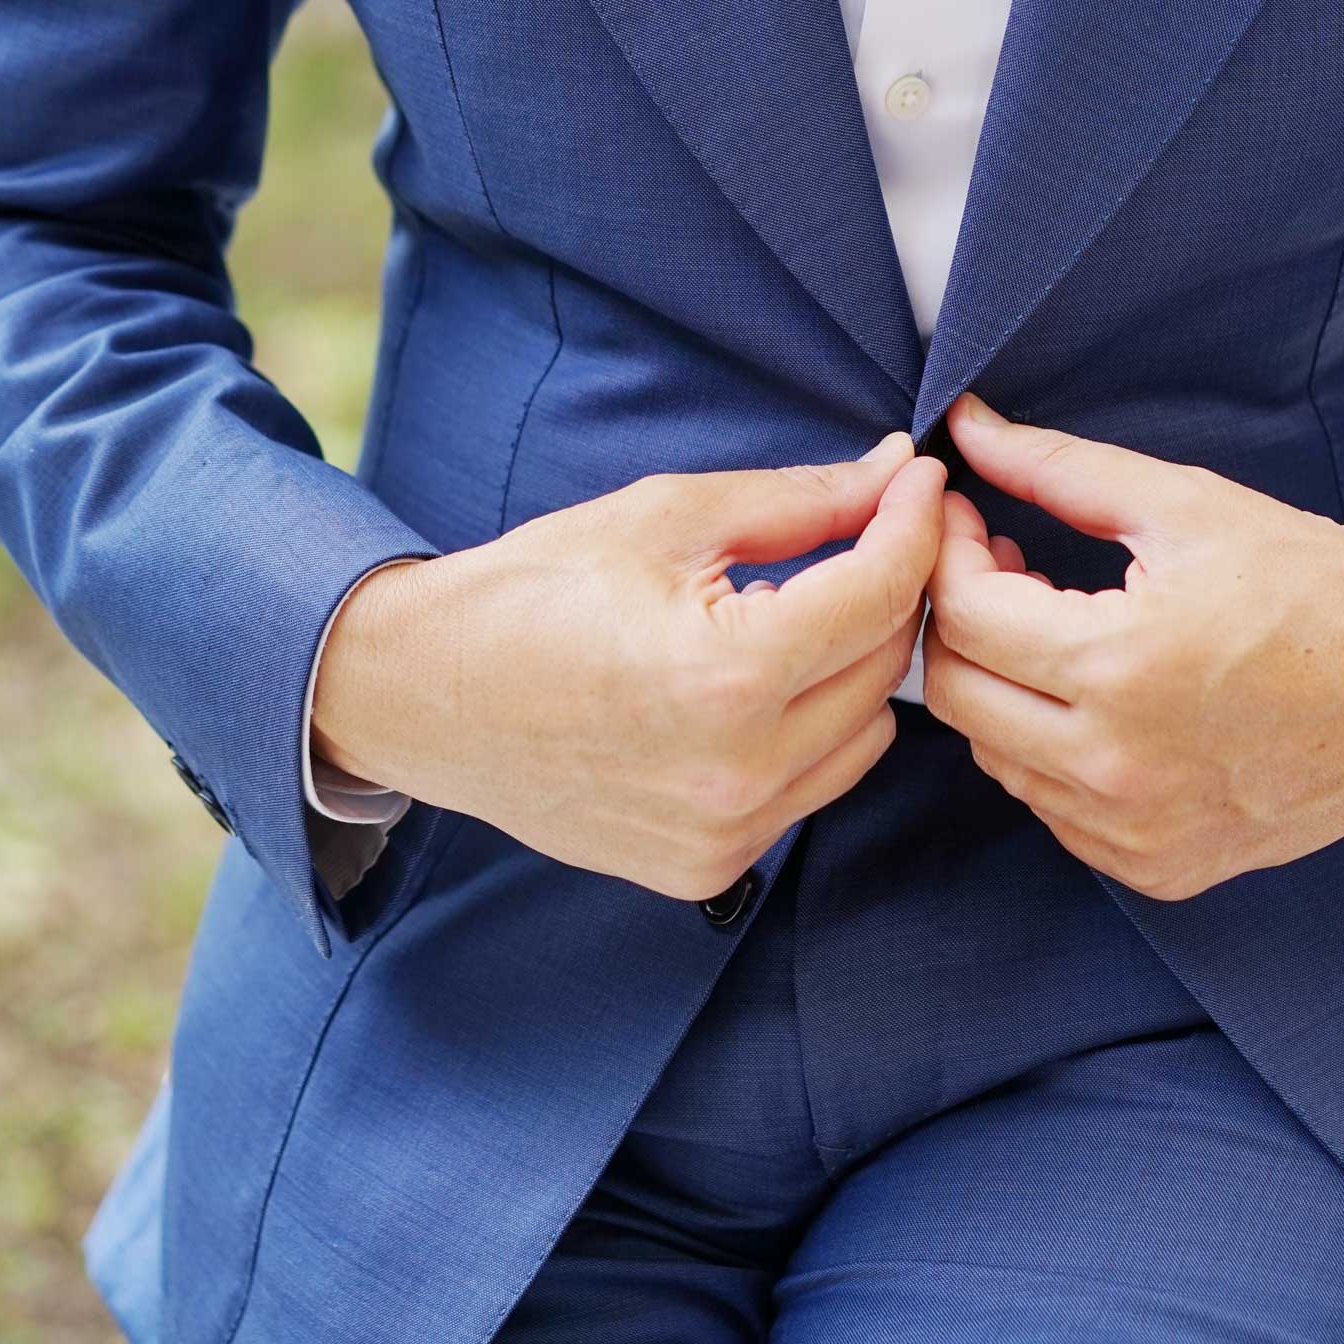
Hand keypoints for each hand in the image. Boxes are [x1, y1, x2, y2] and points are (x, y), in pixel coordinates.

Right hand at [311, 432, 944, 898]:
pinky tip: (760, 683)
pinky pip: (811, 788)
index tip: (920, 480)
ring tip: (809, 606)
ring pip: (865, 736)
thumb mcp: (666, 517)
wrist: (423, 695)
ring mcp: (725, 834)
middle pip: (885, 667)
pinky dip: (810, 729)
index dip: (913, 524)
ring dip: (855, 666)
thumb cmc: (533, 590)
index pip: (878, 594)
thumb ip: (799, 502)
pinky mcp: (709, 869)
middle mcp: (738, 773)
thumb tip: (894, 474)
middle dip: (891, 588)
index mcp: (728, 677)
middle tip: (877, 528)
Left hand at [921, 396, 1343, 898]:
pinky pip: (1054, 809)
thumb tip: (968, 427)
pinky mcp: (1158, 868)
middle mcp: (1115, 768)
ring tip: (1052, 624)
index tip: (967, 514)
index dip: (947, 552)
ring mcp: (1135, 832)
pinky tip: (1094, 696)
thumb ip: (1059, 467)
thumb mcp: (1188, 507)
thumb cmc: (1317, 585)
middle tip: (997, 563)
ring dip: (1000, 685)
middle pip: (956, 694)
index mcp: (1119, 668)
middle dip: (957, 618)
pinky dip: (1049, 750)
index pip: (965, 615)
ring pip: (997, 756)